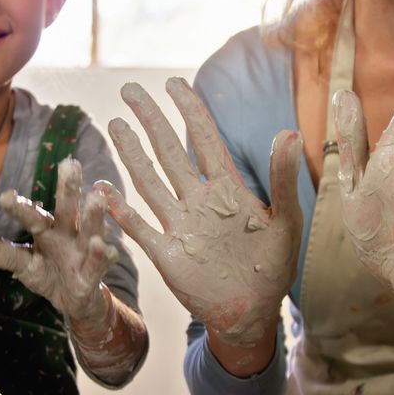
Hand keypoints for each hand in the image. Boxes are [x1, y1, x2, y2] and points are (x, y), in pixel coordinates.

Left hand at [0, 159, 117, 323]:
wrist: (73, 300)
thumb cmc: (48, 275)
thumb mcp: (25, 266)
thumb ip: (5, 255)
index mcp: (46, 230)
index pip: (32, 216)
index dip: (20, 207)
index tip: (5, 197)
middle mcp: (67, 234)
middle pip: (67, 209)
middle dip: (69, 189)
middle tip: (71, 165)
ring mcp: (84, 250)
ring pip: (89, 229)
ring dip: (93, 215)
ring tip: (97, 198)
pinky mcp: (96, 270)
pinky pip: (100, 261)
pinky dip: (101, 254)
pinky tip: (102, 247)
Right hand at [98, 77, 302, 345]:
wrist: (254, 311)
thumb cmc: (273, 266)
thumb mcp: (286, 220)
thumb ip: (282, 178)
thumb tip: (289, 132)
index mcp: (227, 189)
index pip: (204, 139)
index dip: (189, 110)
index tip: (173, 83)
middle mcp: (198, 201)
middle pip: (168, 152)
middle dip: (150, 120)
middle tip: (129, 90)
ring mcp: (180, 226)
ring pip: (149, 183)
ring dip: (132, 155)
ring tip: (115, 125)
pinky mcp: (167, 254)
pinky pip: (140, 229)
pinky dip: (121, 212)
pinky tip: (104, 191)